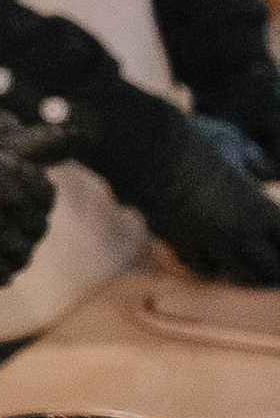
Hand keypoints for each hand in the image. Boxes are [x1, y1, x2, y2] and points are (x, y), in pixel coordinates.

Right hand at [124, 110, 279, 288]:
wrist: (149, 153)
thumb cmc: (195, 141)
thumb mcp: (232, 141)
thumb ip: (251, 157)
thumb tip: (264, 163)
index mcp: (258, 207)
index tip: (279, 233)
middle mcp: (239, 232)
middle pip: (269, 269)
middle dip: (273, 268)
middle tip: (272, 264)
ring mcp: (209, 243)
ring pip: (237, 276)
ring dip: (244, 271)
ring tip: (246, 267)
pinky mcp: (181, 245)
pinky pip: (201, 269)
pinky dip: (208, 265)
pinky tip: (209, 258)